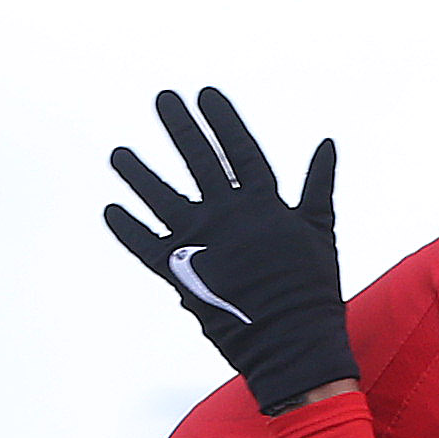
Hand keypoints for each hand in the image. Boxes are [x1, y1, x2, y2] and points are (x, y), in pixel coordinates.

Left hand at [103, 87, 357, 414]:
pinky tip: (111, 209)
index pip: (238, 149)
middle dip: (179, 126)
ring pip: (161, 197)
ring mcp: (201, 243)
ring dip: (138, 173)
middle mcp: (227, 215)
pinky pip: (145, 245)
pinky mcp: (181, 273)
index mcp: (263, 203)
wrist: (293, 344)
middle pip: (198, 160)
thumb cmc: (313, 290)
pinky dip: (127, 228)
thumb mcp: (320, 231)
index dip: (221, 120)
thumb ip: (318, 185)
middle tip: (162, 98)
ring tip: (117, 153)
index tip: (204, 93)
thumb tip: (327, 143)